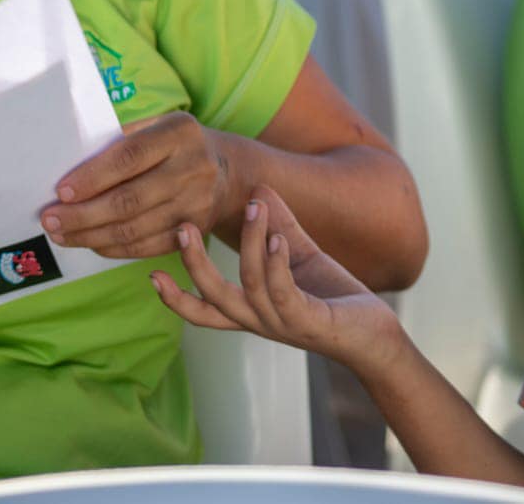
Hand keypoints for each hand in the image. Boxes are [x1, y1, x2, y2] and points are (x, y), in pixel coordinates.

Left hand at [42, 112, 236, 258]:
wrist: (228, 172)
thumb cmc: (174, 145)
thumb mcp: (156, 126)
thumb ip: (120, 138)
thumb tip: (69, 163)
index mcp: (180, 133)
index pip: (129, 156)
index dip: (92, 177)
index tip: (60, 192)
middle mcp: (194, 169)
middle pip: (130, 200)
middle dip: (83, 214)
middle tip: (50, 220)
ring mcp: (197, 204)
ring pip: (135, 229)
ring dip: (91, 235)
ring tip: (61, 234)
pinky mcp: (195, 232)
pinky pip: (146, 247)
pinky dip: (113, 248)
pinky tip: (90, 242)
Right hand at [151, 186, 404, 374]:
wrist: (374, 333)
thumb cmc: (332, 297)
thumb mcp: (299, 256)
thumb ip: (278, 227)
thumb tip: (257, 190)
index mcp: (250, 310)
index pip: (203, 310)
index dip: (175, 297)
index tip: (150, 273)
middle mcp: (259, 321)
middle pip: (214, 299)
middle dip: (196, 263)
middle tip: (183, 227)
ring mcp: (282, 323)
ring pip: (250, 285)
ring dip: (249, 244)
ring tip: (255, 208)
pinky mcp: (309, 322)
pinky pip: (284, 292)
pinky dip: (277, 264)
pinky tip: (277, 239)